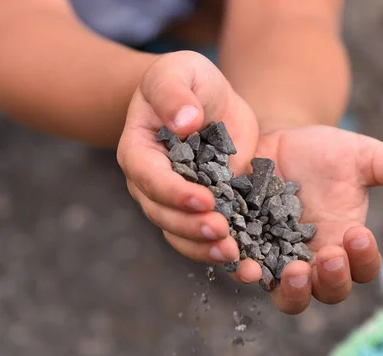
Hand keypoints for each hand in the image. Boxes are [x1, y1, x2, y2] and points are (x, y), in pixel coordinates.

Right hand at [117, 51, 258, 266]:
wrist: (208, 101)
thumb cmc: (188, 81)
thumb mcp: (180, 71)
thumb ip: (175, 93)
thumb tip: (183, 122)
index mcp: (139, 150)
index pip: (148, 177)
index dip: (173, 192)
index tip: (204, 199)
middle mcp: (150, 182)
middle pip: (162, 213)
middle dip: (191, 226)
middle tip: (222, 233)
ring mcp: (173, 200)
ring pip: (179, 233)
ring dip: (204, 247)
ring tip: (234, 254)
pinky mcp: (199, 209)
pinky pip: (202, 236)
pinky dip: (219, 249)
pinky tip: (243, 258)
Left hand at [236, 125, 382, 313]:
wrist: (278, 144)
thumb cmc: (325, 154)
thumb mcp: (359, 155)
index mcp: (346, 243)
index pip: (362, 268)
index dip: (362, 259)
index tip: (357, 234)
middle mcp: (315, 260)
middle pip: (327, 291)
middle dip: (331, 280)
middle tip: (328, 257)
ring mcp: (280, 259)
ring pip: (289, 295)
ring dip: (293, 290)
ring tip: (293, 271)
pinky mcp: (249, 250)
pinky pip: (249, 272)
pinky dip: (249, 273)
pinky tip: (247, 265)